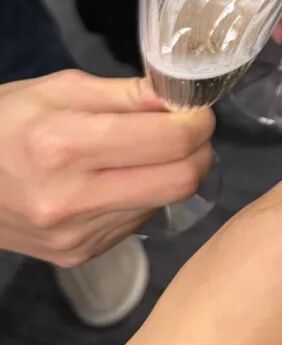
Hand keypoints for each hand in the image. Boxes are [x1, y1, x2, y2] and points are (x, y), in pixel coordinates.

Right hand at [0, 72, 212, 264]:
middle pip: (182, 180)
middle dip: (199, 150)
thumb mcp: (62, 89)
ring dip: (172, 174)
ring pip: (165, 202)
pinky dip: (144, 195)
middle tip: (188, 131)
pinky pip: (139, 221)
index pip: (171, 141)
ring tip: (147, 152)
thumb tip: (182, 98)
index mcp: (65, 146)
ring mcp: (74, 236)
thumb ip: (129, 94)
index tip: (196, 109)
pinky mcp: (78, 256)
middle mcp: (70, 199)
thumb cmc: (7, 122)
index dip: (198, 121)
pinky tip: (119, 179)